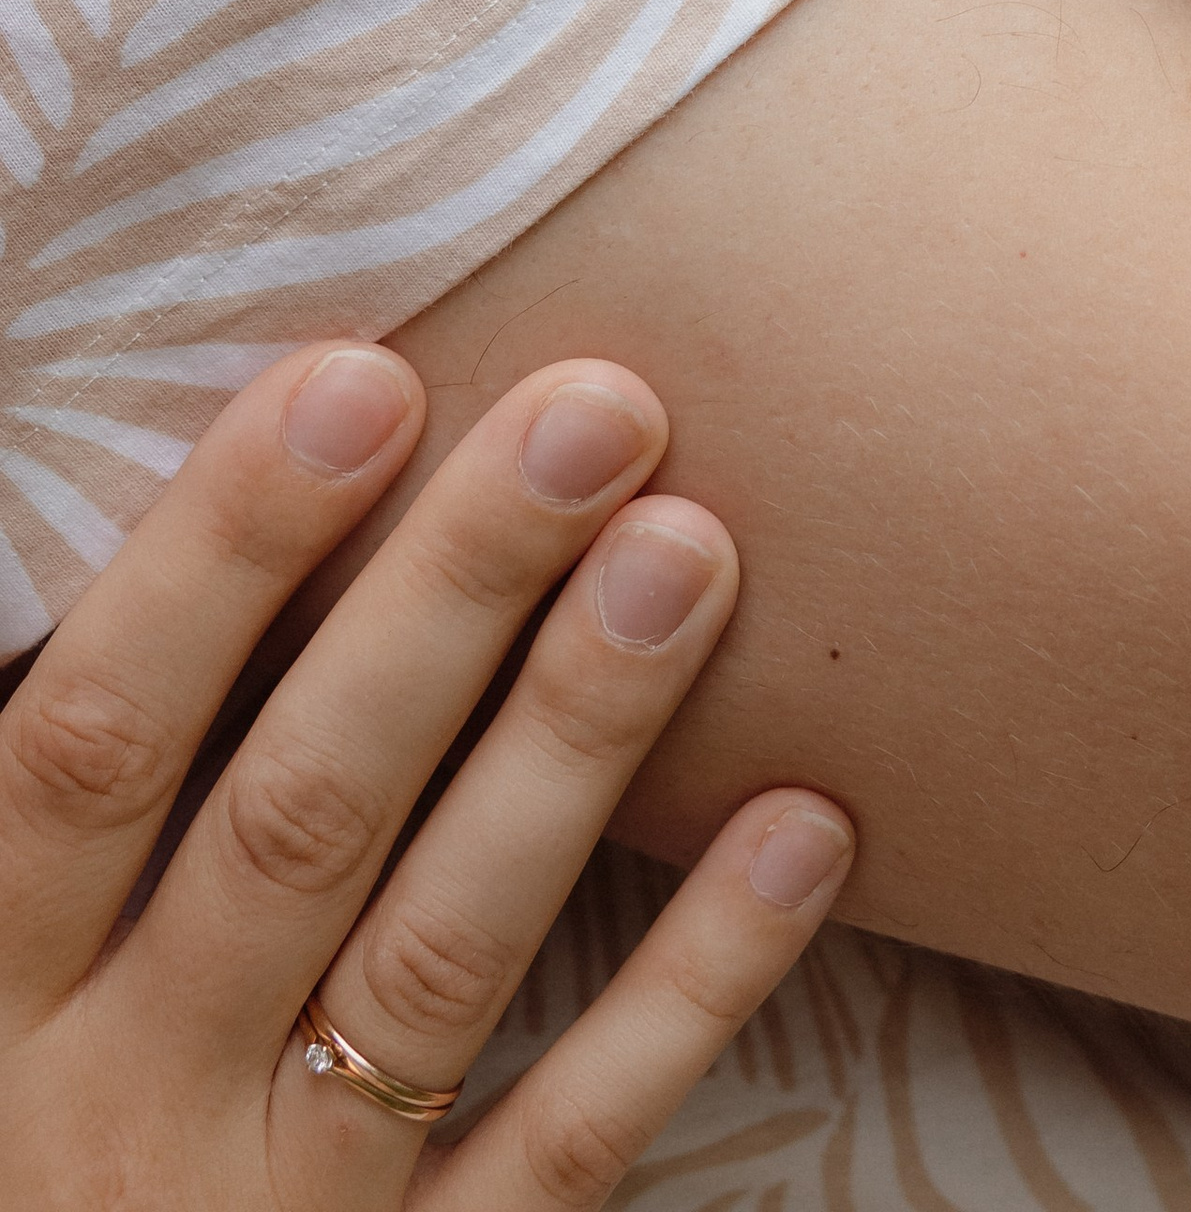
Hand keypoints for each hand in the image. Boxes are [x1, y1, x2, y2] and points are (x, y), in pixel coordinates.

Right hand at [2, 341, 856, 1209]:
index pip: (91, 741)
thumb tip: (132, 507)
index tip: (362, 376)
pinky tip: (801, 824)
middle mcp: (116, 1102)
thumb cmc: (39, 1120)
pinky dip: (689, 983)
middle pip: (296, 815)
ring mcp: (271, 1211)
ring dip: (574, 739)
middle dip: (449, 595)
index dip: (217, 556)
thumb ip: (67, 785)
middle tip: (599, 409)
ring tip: (694, 546)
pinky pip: (567, 1140)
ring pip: (442, 954)